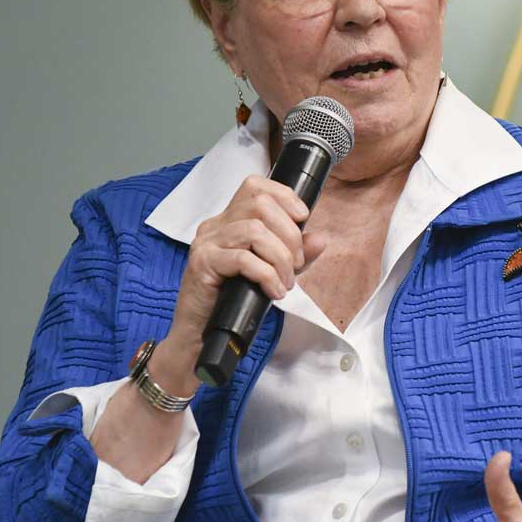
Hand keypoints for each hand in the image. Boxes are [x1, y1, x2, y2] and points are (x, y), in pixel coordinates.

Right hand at [157, 175, 327, 391]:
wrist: (201, 334)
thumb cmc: (233, 301)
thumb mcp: (272, 273)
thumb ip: (295, 255)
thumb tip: (320, 239)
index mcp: (229, 221)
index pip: (255, 186)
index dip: (284, 196)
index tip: (303, 219)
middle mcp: (215, 225)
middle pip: (259, 205)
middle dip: (289, 234)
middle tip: (296, 264)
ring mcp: (206, 243)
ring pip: (253, 230)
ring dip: (280, 258)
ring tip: (285, 282)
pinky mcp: (203, 264)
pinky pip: (243, 259)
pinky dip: (266, 275)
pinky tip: (273, 291)